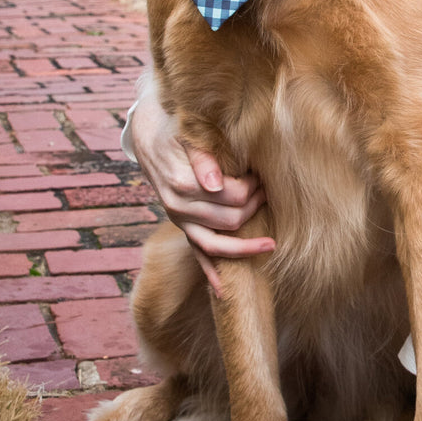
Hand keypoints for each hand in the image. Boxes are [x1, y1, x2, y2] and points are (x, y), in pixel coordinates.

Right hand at [126, 91, 272, 296]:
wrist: (149, 134)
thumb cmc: (176, 128)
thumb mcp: (188, 134)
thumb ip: (203, 158)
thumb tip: (216, 184)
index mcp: (183, 184)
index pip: (231, 196)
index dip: (252, 187)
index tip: (261, 174)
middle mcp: (178, 208)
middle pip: (230, 220)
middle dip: (255, 206)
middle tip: (267, 190)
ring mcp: (180, 221)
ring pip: (215, 246)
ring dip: (245, 248)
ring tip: (271, 243)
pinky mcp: (183, 227)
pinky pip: (197, 254)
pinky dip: (210, 273)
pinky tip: (223, 291)